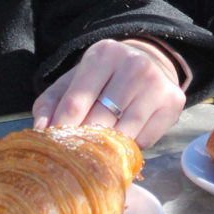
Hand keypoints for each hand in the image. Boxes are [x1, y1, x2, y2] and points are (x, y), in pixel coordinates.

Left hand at [32, 38, 185, 149]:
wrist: (148, 62)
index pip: (76, 101)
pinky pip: (144, 140)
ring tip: (95, 156)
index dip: (62, 129)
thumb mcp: (75, 79)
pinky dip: (129, 148)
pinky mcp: (173, 101)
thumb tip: (40, 130)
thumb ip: (51, 102)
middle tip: (73, 159)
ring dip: (106, 150)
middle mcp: (134, 65)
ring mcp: (156, 83)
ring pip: (123, 134)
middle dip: (83, 143)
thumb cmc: (103, 77)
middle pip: (100, 120)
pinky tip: (122, 143)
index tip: (53, 149)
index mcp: (104, 54)